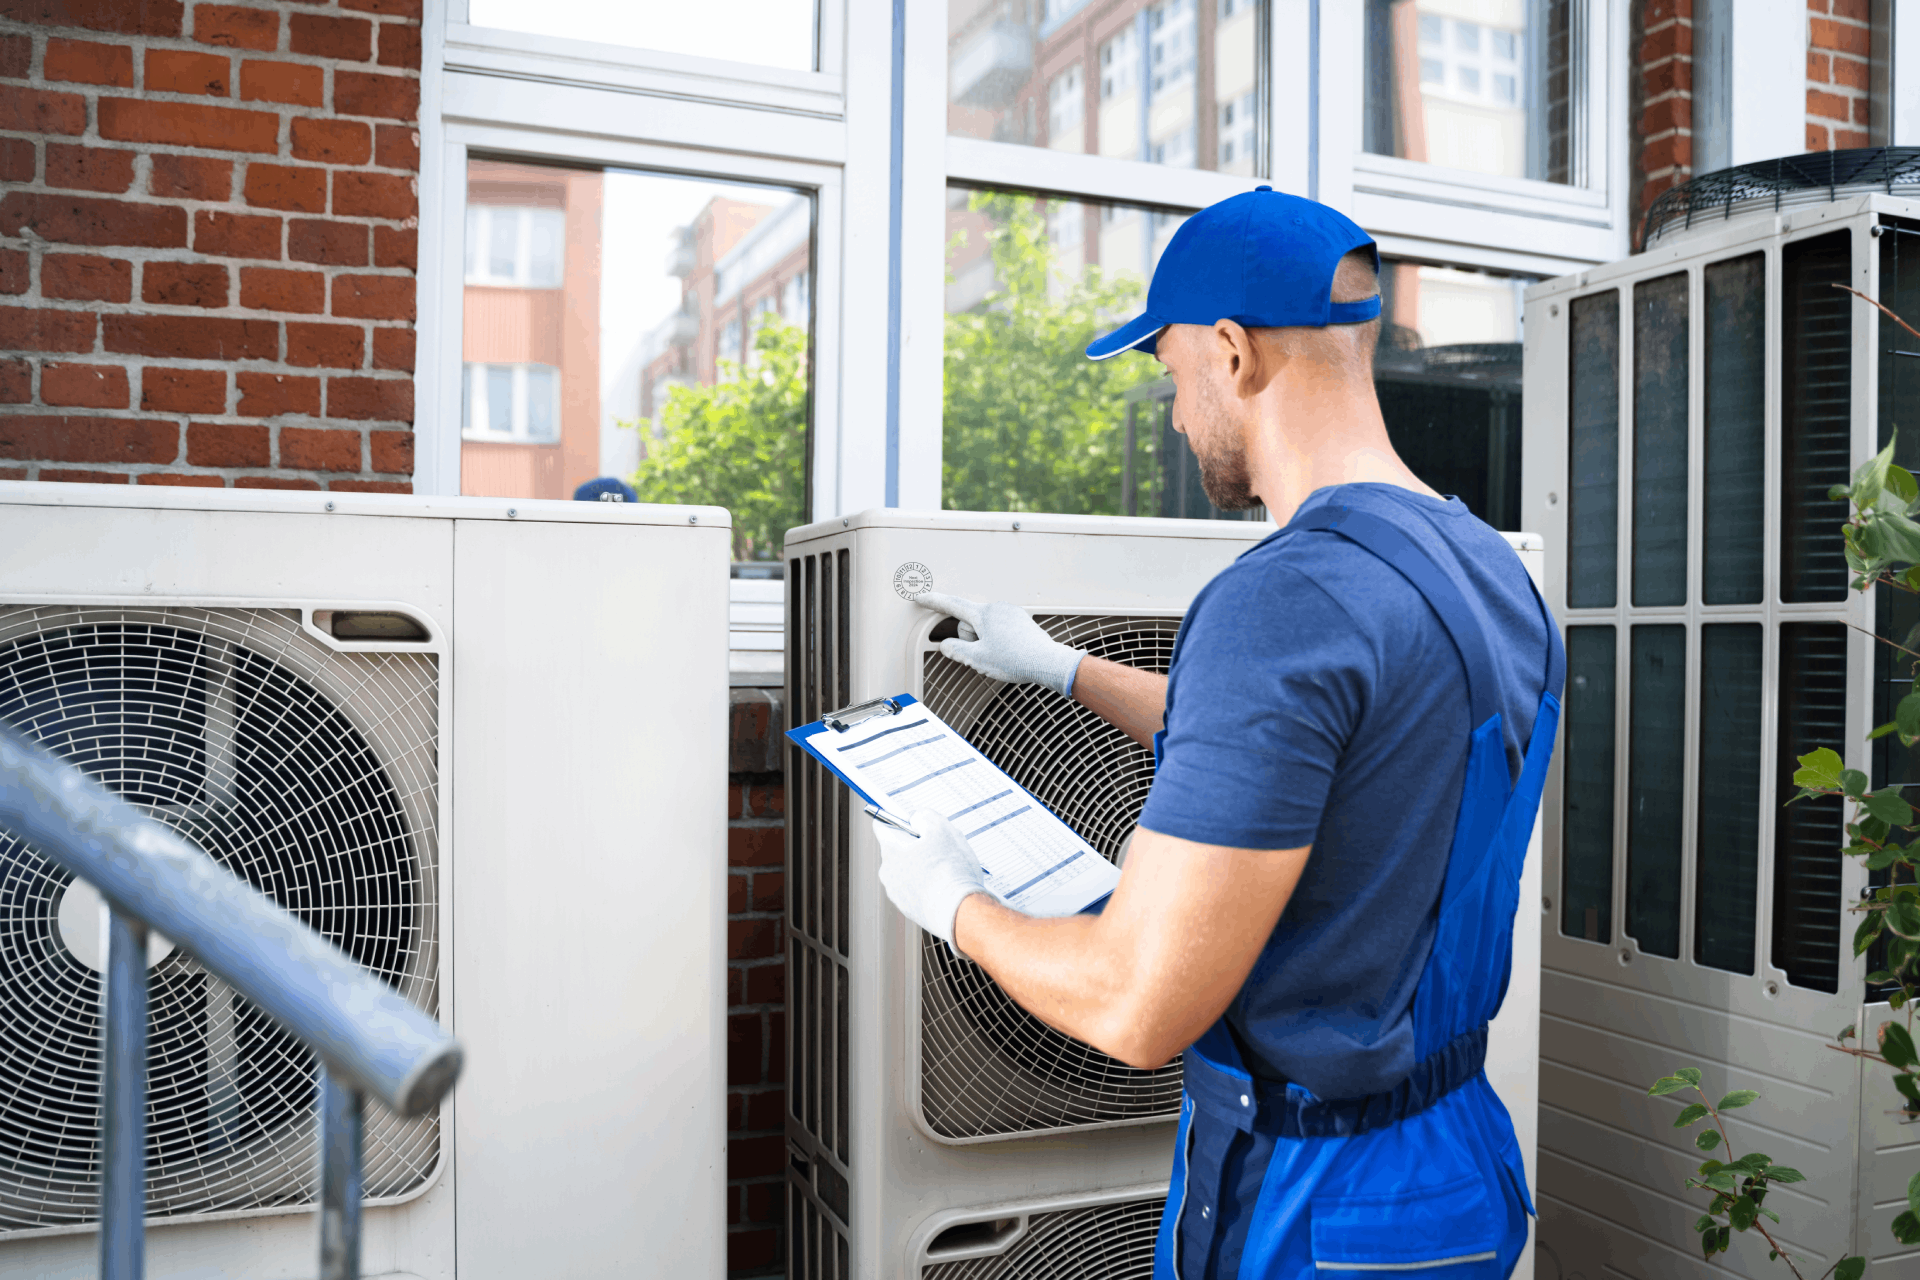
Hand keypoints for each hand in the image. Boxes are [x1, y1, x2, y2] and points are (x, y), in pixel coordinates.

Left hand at [872, 809, 989, 954]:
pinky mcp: (912, 911)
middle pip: (898, 850)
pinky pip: (917, 890)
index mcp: (890, 852)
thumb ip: (926, 816)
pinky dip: (928, 885)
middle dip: (915, 846)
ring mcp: (898, 895)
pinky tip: (946, 885)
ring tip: (947, 868)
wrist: (960, 911)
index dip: (897, 819)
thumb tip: (918, 818)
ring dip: (923, 867)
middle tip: (938, 845)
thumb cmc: (950, 871)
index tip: (909, 818)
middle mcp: (888, 875)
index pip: (882, 827)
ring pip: (909, 872)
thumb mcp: (942, 829)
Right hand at [917, 593, 1085, 695]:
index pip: (952, 605)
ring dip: (985, 642)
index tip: (921, 597)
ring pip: (985, 628)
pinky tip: (1009, 654)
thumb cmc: (1016, 660)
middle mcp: (997, 609)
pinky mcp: (1021, 622)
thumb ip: (957, 650)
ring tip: (1000, 657)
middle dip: (970, 639)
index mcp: (984, 614)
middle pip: (969, 623)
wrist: (1047, 662)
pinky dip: (998, 641)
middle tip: (984, 656)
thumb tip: (947, 645)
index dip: (934, 602)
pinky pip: (999, 629)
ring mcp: (1011, 614)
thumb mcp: (977, 659)